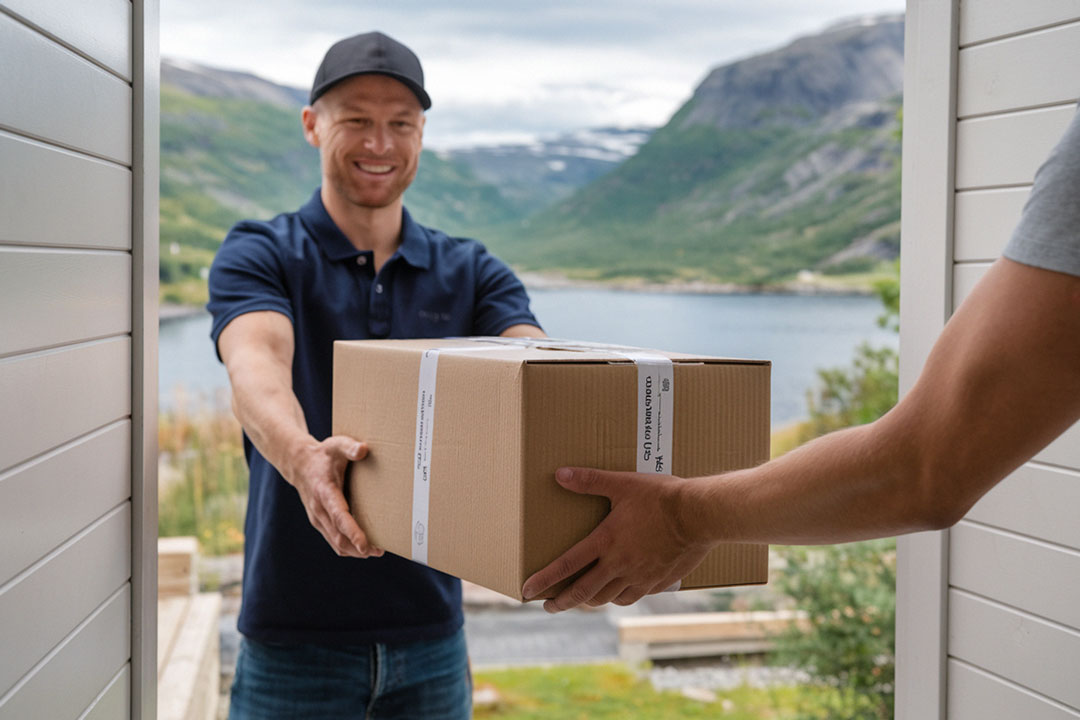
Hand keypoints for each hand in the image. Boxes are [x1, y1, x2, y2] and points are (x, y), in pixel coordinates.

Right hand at [286, 435, 383, 558]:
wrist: (299, 464)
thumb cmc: (323, 455)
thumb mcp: (336, 445)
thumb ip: (350, 447)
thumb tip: (364, 449)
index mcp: (324, 492)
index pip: (339, 517)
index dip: (353, 532)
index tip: (365, 546)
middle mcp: (319, 509)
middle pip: (338, 537)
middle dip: (358, 547)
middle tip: (379, 551)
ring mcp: (318, 518)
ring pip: (335, 543)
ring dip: (354, 551)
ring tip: (376, 551)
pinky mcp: (319, 522)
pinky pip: (333, 540)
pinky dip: (348, 547)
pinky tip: (362, 546)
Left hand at [521, 467, 713, 611]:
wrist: (700, 515)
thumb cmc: (661, 497)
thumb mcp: (623, 483)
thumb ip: (590, 480)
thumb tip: (560, 474)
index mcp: (606, 541)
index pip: (566, 565)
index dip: (544, 579)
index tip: (527, 591)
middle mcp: (619, 564)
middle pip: (583, 592)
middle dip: (562, 601)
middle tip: (549, 606)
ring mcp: (638, 576)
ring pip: (607, 598)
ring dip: (589, 601)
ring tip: (580, 600)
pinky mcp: (657, 582)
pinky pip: (631, 597)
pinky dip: (618, 598)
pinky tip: (616, 594)